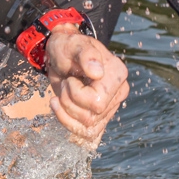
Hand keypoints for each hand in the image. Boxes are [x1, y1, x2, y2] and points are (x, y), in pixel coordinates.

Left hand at [45, 29, 128, 147]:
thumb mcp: (73, 45)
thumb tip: (97, 72)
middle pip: (91, 117)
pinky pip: (87, 133)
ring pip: (88, 128)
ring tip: (64, 92)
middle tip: (65, 83)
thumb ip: (86, 55)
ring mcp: (111, 107)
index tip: (70, 78)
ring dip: (66, 111)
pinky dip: (68, 122)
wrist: (62, 55)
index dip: (75, 93)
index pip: (96, 102)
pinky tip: (59, 106)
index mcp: (117, 74)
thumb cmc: (67, 48)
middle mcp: (119, 93)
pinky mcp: (101, 117)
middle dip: (69, 102)